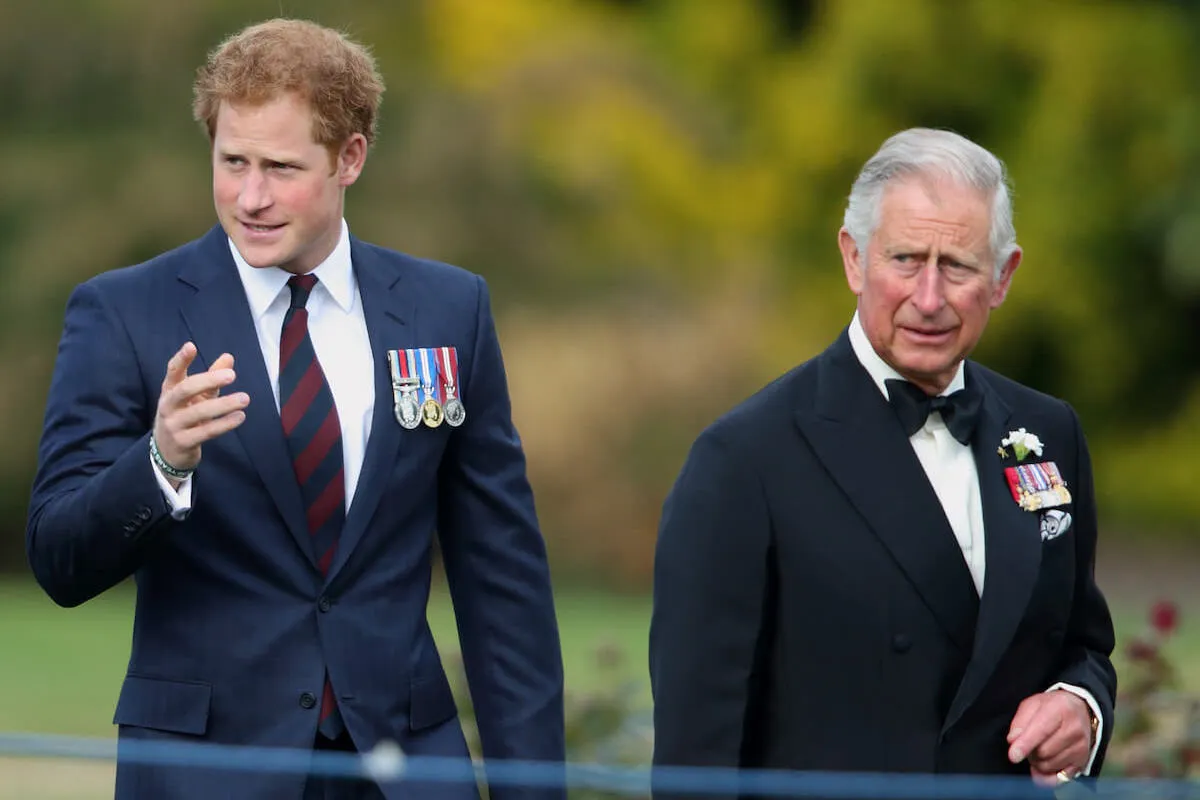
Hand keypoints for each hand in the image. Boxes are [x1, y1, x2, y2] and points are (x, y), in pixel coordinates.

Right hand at [153, 342, 247, 482]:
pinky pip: (206, 431)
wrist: (167, 452)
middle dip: (208, 380)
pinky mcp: (183, 442)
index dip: (181, 359)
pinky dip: (224, 424)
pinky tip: (240, 416)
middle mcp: (168, 406)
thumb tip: (228, 357)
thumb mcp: (196, 397)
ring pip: (198, 412)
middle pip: (185, 389)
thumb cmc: (185, 417)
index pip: (173, 372)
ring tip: (245, 398)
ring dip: (224, 405)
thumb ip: (211, 379)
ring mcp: (174, 425)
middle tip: (232, 375)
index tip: (191, 346)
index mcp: (169, 391)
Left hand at [1007, 690, 1093, 785]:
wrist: (1080, 710)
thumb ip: (1019, 722)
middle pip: (1043, 752)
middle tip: (1030, 742)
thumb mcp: (1032, 705)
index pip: (1040, 731)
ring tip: (1040, 747)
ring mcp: (1081, 746)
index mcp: (1059, 709)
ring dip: (1038, 761)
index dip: (1025, 745)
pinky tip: (1045, 763)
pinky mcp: (1083, 761)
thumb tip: (1013, 741)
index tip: (1013, 756)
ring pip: (1049, 765)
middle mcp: (1074, 729)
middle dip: (1030, 751)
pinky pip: (1059, 777)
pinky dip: (1047, 774)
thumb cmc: (1052, 707)